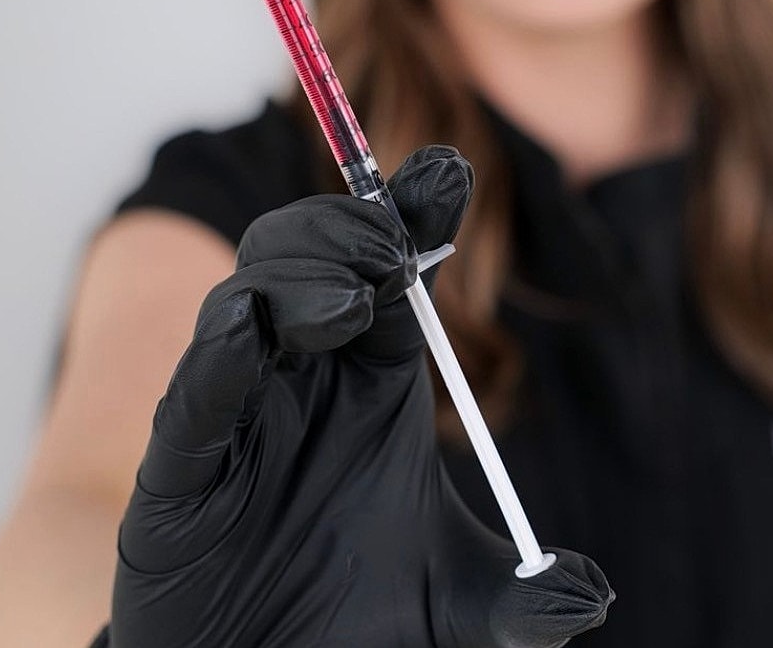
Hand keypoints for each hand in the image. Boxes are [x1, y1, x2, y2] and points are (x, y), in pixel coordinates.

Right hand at [104, 145, 612, 646]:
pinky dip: (221, 352)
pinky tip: (251, 332)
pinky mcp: (180, 466)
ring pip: (250, 293)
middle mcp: (304, 374)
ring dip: (301, 277)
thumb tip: (593, 597)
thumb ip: (521, 597)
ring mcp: (238, 410)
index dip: (416, 214)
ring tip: (355, 302)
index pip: (393, 271)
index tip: (451, 170)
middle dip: (353, 231)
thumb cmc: (349, 618)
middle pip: (310, 251)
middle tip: (398, 252)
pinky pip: (194, 390)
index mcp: (371, 375)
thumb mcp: (454, 606)